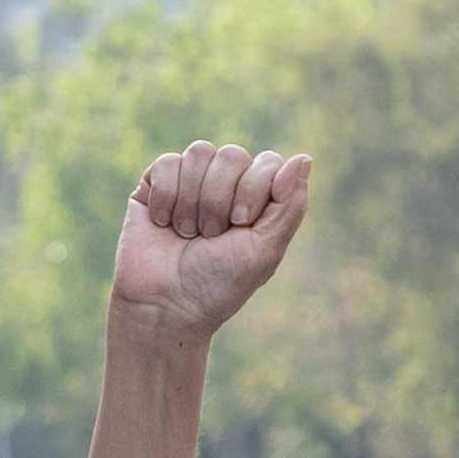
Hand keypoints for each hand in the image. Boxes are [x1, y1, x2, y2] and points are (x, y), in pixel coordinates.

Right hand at [108, 138, 312, 339]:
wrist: (163, 305)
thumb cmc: (218, 284)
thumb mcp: (265, 249)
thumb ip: (290, 204)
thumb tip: (304, 157)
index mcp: (258, 199)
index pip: (267, 162)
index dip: (253, 189)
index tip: (239, 224)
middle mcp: (227, 186)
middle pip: (232, 155)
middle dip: (219, 198)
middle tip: (210, 235)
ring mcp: (190, 183)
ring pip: (199, 153)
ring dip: (192, 200)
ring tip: (186, 233)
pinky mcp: (155, 185)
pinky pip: (166, 162)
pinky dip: (166, 196)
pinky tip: (163, 223)